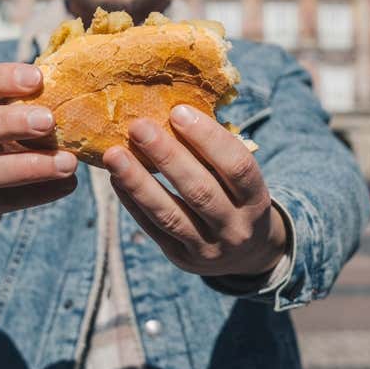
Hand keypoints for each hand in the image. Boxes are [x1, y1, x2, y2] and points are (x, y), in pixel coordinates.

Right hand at [0, 63, 78, 244]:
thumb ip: (24, 102)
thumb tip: (76, 77)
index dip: (0, 78)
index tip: (38, 78)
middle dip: (8, 122)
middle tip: (49, 121)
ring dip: (30, 166)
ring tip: (69, 163)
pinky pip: (0, 203)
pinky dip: (37, 194)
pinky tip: (68, 185)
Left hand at [103, 105, 286, 276]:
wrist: (248, 254)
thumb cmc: (238, 197)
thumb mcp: (242, 179)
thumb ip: (217, 153)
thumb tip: (172, 110)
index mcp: (256, 199)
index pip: (237, 165)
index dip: (208, 137)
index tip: (178, 111)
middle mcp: (236, 227)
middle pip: (200, 190)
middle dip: (166, 156)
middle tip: (138, 126)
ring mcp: (208, 248)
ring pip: (170, 214)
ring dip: (138, 182)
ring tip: (113, 154)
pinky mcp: (182, 258)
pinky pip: (153, 229)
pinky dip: (132, 202)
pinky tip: (116, 178)